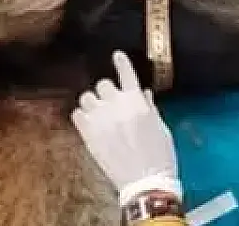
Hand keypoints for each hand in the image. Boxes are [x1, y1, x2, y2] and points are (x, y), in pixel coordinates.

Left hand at [70, 51, 181, 203]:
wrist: (145, 182)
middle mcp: (117, 105)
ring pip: (86, 97)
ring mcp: (100, 118)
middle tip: (111, 104)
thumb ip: (150, 108)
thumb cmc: (159, 157)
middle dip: (107, 93)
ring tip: (98, 114)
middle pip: (103, 84)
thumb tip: (143, 94)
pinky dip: (82, 117)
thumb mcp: (161, 129)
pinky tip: (89, 124)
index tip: (117, 55)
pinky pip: (76, 114)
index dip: (121, 63)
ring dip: (92, 103)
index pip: (127, 74)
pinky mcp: (88, 133)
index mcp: (137, 102)